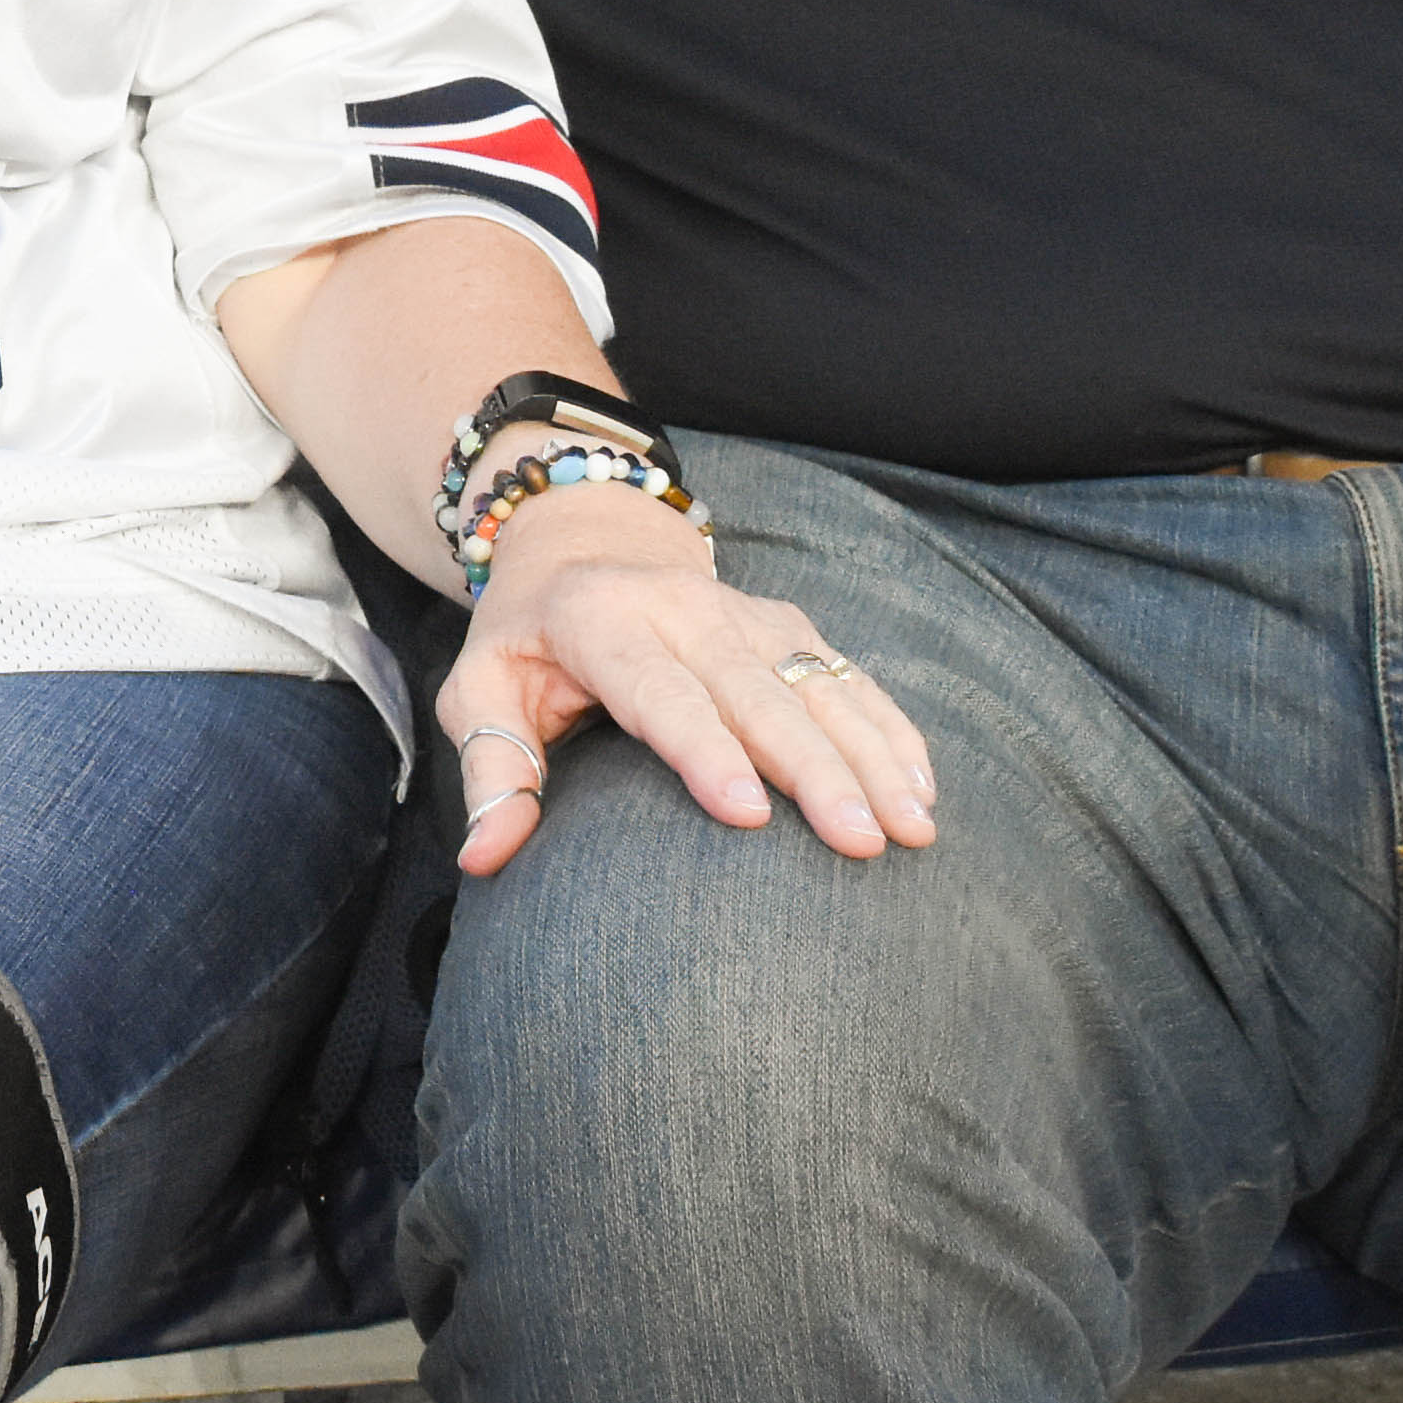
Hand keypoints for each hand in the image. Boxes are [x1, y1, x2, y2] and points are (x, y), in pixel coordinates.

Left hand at [437, 486, 937, 879]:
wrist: (581, 544)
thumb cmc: (525, 642)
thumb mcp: (479, 691)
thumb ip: (491, 770)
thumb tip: (484, 858)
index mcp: (601, 621)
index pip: (660, 690)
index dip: (706, 751)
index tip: (751, 815)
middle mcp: (684, 609)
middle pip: (757, 692)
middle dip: (815, 768)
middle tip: (860, 841)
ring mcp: (746, 611)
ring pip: (819, 682)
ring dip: (871, 755)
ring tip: (912, 827)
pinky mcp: (788, 624)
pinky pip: (850, 676)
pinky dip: (890, 729)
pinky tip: (923, 788)